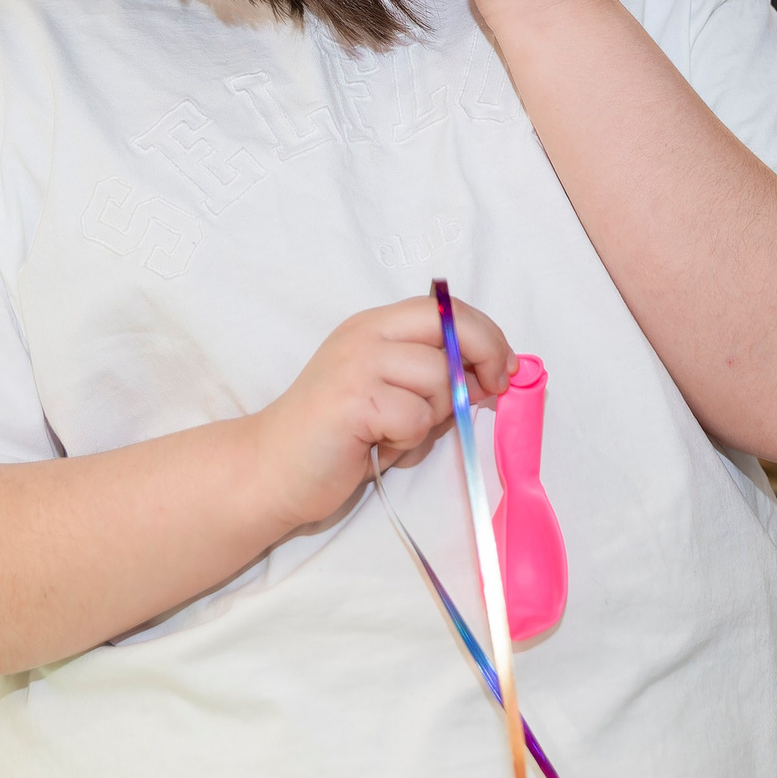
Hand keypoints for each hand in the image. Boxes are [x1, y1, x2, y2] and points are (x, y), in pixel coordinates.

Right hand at [249, 296, 514, 533]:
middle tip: (491, 389)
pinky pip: (416, 418)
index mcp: (375, 325)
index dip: (485, 333)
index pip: (444, 308)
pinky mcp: (353, 401)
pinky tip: (381, 446)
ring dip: (434, 415)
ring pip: (437, 379)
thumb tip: (491, 373)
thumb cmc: (339, 438)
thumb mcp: (393, 394)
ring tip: (399, 432)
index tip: (505, 367)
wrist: (272, 469)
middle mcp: (365, 334)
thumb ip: (435, 378)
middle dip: (484, 354)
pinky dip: (409, 441)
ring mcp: (356, 364)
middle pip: (448, 325)